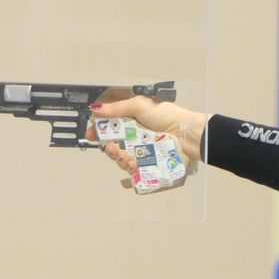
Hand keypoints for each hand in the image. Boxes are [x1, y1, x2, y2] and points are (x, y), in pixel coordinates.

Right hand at [86, 97, 208, 173]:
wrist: (188, 134)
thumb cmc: (167, 116)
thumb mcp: (140, 105)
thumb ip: (116, 108)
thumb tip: (95, 109)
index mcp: (132, 122)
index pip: (110, 128)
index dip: (98, 132)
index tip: (89, 135)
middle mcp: (135, 138)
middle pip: (113, 147)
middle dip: (109, 149)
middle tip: (112, 149)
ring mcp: (142, 153)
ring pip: (122, 160)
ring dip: (120, 160)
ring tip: (126, 158)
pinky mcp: (149, 166)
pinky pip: (134, 172)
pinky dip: (130, 170)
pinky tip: (131, 166)